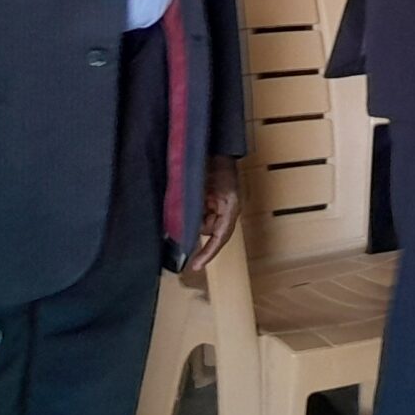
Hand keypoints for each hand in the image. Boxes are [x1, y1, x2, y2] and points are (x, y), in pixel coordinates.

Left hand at [183, 155, 242, 271]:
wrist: (215, 147)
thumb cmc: (214, 164)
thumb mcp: (205, 186)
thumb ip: (199, 208)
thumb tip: (191, 228)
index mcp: (230, 208)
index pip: (219, 237)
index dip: (208, 253)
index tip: (196, 266)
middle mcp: (226, 211)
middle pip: (208, 231)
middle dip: (194, 227)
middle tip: (184, 213)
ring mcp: (219, 206)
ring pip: (202, 224)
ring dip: (192, 218)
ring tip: (187, 199)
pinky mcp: (211, 202)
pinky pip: (200, 215)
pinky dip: (193, 213)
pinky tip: (186, 201)